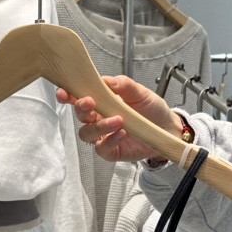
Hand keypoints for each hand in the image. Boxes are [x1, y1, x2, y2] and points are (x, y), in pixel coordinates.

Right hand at [56, 75, 183, 162]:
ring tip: (118, 120)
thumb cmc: (151, 109)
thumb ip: (122, 85)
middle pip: (80, 116)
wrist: (167, 127)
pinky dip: (110, 140)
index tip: (64, 92)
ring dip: (99, 126)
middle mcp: (99, 119)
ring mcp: (104, 136)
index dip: (68, 96)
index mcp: (102, 102)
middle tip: (91, 102)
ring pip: (87, 134)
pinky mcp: (111, 151)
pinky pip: (102, 148)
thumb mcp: (139, 91)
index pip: (79, 98)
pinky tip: (122, 133)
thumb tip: (105, 80)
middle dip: (81, 109)